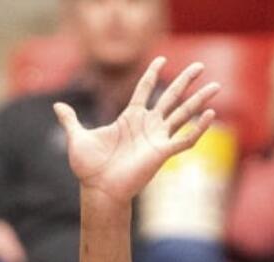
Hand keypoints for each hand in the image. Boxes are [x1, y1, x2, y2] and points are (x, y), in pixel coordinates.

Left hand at [54, 57, 218, 205]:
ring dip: (200, 101)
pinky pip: (185, 139)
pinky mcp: (162, 153)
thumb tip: (57, 106)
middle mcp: (146, 126)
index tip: (160, 59)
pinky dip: (198, 128)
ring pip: (183, 114)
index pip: (144, 90)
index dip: (151, 74)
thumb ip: (70, 120)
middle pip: (170, 97)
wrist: (98, 190)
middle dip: (185, 81)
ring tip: (216, 86)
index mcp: (129, 118)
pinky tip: (210, 115)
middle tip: (200, 66)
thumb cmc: (89, 168)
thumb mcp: (77, 138)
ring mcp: (156, 138)